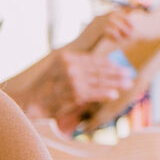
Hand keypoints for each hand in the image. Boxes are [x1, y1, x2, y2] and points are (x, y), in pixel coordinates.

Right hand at [2, 49, 137, 124]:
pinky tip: (114, 94)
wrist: (29, 102)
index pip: (93, 60)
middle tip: (129, 74)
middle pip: (99, 69)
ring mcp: (73, 80)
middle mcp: (70, 66)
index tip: (120, 67)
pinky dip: (105, 93)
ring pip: (100, 80)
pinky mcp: (74, 94)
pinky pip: (94, 93)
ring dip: (116, 82)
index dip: (109, 64)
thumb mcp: (58, 70)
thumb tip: (98, 68)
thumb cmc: (45, 88)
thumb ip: (76, 67)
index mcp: (66, 57)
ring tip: (128, 83)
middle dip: (117, 73)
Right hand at [67, 6, 141, 52]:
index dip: (128, 13)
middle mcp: (98, 18)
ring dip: (122, 27)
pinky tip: (116, 40)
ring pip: (113, 19)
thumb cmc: (88, 46)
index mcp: (100, 18)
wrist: (74, 50)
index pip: (117, 10)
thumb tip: (128, 32)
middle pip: (116, 13)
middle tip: (132, 30)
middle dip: (126, 20)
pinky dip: (115, 34)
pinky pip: (107, 28)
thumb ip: (112, 31)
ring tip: (127, 36)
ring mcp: (95, 24)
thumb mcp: (102, 36)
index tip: (137, 19)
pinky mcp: (93, 31)